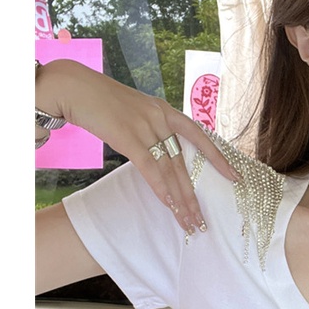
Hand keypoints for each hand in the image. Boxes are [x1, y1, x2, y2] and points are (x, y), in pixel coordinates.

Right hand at [35, 59, 237, 234]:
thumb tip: (158, 154)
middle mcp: (161, 118)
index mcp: (165, 110)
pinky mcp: (127, 136)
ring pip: (170, 170)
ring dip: (180, 200)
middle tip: (202, 221)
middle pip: (183, 164)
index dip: (218, 158)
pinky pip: (150, 167)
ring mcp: (145, 126)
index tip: (235, 177)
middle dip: (193, 196)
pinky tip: (170, 204)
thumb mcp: (133, 112)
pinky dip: (160, 187)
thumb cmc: (99, 101)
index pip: (200, 136)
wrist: (73, 86)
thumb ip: (149, 130)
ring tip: (188, 222)